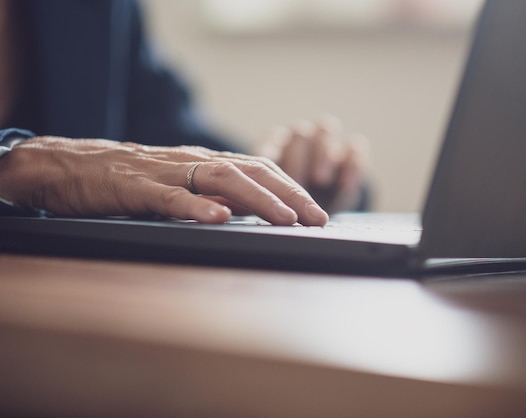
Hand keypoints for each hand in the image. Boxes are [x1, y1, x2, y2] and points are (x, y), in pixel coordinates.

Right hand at [0, 136, 328, 225]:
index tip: (317, 213)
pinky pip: (171, 196)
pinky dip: (197, 207)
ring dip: (258, 200)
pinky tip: (218, 219)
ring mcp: (168, 172)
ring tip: (285, 219)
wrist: (73, 165)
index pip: (261, 170)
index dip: (292, 190)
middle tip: (317, 219)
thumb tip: (250, 213)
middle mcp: (195, 162)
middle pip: (252, 171)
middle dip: (289, 195)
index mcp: (207, 162)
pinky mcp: (138, 188)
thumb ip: (213, 195)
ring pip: (222, 179)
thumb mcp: (181, 185)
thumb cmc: (131, 180)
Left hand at [257, 116, 368, 213]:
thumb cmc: (286, 204)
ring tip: (320, 180)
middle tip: (293, 181)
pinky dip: (350, 165)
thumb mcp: (270, 199)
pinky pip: (354, 149)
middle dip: (297, 159)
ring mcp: (327, 142)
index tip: (270, 177)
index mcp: (276, 143)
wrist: (317, 212)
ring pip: (325, 130)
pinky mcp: (351, 154)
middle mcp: (301, 138)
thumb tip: (252, 204)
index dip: (272, 157)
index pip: (273, 140)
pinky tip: (344, 186)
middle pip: (300, 134)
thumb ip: (263, 196)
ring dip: (322, 154)